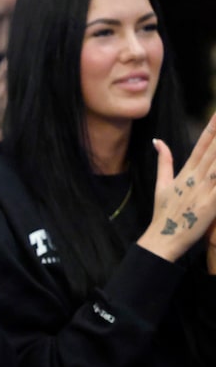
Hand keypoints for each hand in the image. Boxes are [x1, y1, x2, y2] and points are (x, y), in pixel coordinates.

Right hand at [137, 114, 215, 262]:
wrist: (162, 239)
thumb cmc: (164, 213)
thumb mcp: (162, 185)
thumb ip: (164, 161)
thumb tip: (158, 141)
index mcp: (186, 172)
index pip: (201, 144)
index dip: (211, 127)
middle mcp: (196, 178)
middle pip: (213, 150)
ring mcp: (204, 191)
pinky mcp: (210, 206)